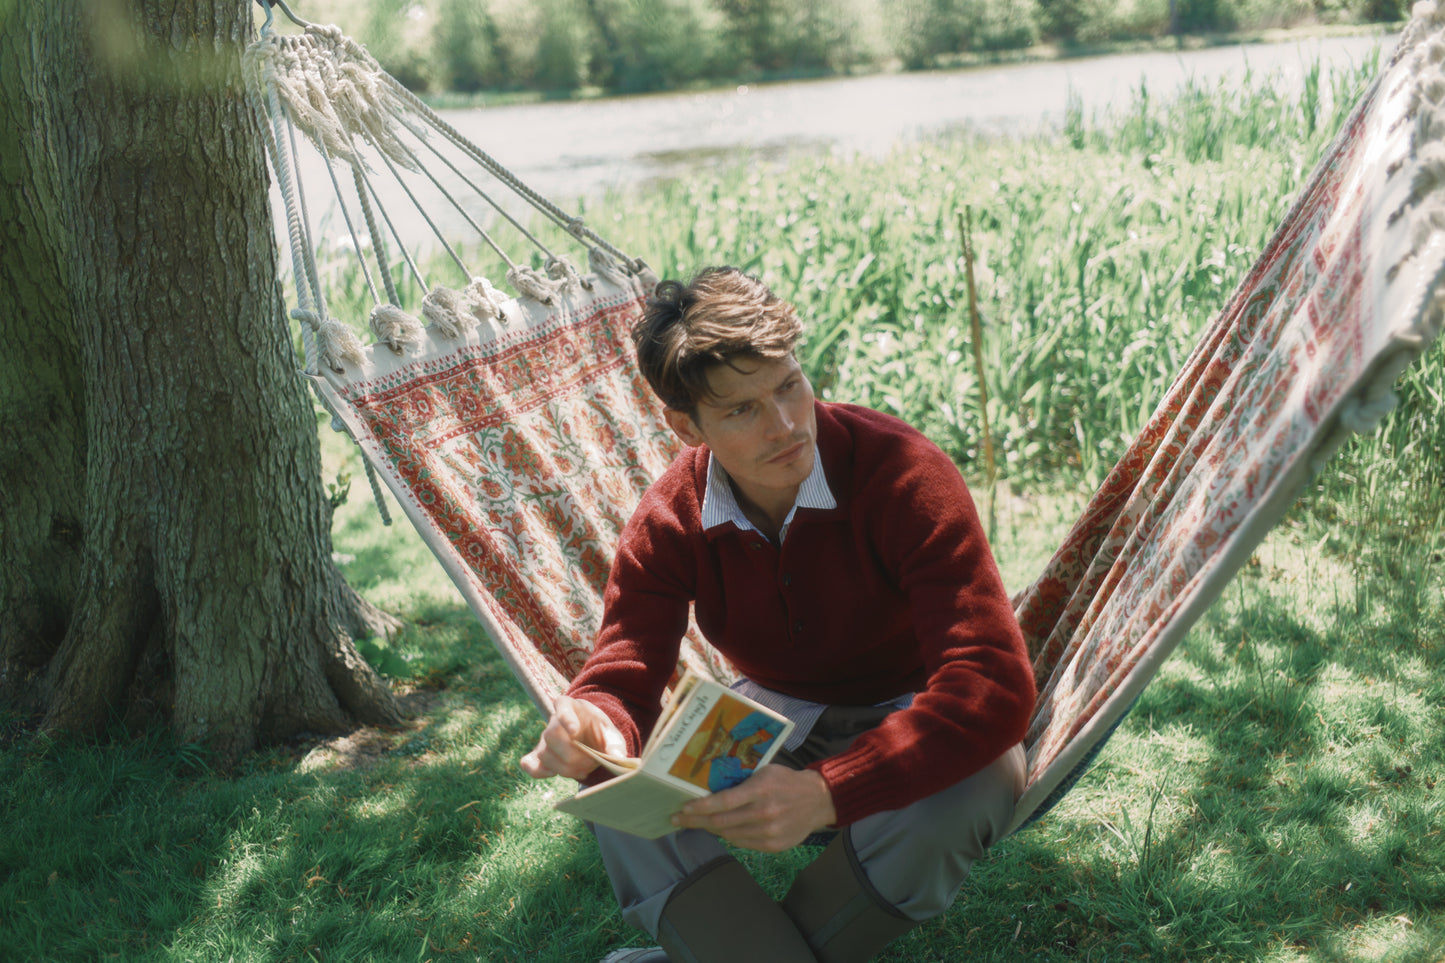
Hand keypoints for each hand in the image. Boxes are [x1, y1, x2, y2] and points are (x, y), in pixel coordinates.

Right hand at [519, 696, 620, 780]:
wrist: (591, 737)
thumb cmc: (600, 732)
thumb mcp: (611, 734)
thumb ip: (615, 744)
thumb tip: (619, 757)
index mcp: (572, 706)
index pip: (562, 706)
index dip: (566, 718)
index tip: (574, 730)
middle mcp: (553, 721)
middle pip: (551, 736)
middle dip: (572, 755)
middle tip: (591, 763)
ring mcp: (544, 739)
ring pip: (545, 754)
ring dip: (565, 768)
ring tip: (584, 770)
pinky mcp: (540, 755)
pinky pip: (530, 764)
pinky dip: (540, 772)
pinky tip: (555, 774)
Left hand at [671, 765, 836, 852]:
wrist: (818, 800)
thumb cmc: (786, 781)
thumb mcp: (764, 772)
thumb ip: (740, 782)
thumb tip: (710, 791)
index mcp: (760, 790)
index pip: (722, 802)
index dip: (699, 808)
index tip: (682, 809)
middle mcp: (764, 813)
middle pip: (721, 822)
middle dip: (695, 821)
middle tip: (678, 820)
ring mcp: (769, 832)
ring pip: (729, 835)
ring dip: (711, 829)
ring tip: (698, 823)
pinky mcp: (773, 845)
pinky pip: (742, 844)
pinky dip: (729, 836)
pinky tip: (722, 829)